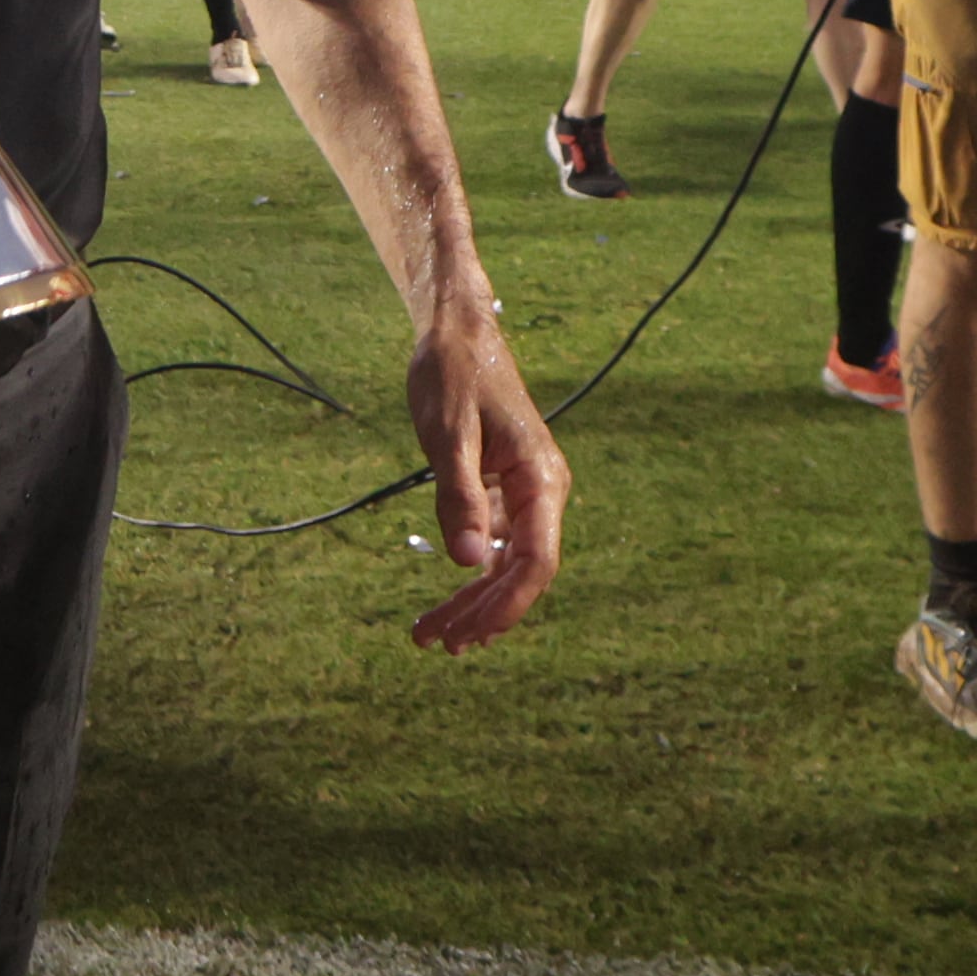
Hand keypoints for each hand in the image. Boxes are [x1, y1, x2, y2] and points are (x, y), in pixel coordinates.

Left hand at [403, 283, 565, 653]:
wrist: (458, 332)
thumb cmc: (453, 374)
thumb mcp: (448, 435)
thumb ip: (460, 496)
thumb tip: (468, 563)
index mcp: (542, 479)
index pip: (537, 561)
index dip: (506, 605)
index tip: (468, 634)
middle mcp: (544, 492)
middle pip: (523, 573)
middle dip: (482, 613)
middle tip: (434, 643)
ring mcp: (527, 494)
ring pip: (509, 564)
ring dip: (474, 601)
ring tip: (432, 636)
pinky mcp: (507, 492)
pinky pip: (498, 546)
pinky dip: (473, 575)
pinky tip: (450, 602)